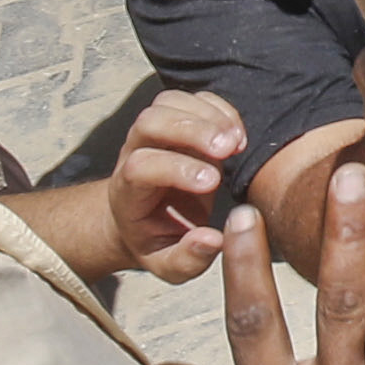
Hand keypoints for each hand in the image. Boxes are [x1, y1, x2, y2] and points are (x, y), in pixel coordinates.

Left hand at [105, 89, 248, 281]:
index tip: (213, 183)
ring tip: (236, 142)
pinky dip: (219, 108)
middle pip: (150, 122)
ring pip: (169, 102)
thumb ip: (187, 258)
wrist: (144, 218)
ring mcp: (154, 132)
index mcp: (127, 192)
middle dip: (191, 130)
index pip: (141, 166)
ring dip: (207, 115)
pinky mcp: (177, 120)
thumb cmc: (157, 241)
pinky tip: (237, 134)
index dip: (177, 168)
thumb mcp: (167, 265)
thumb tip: (213, 239)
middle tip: (228, 149)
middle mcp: (134, 153)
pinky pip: (192, 98)